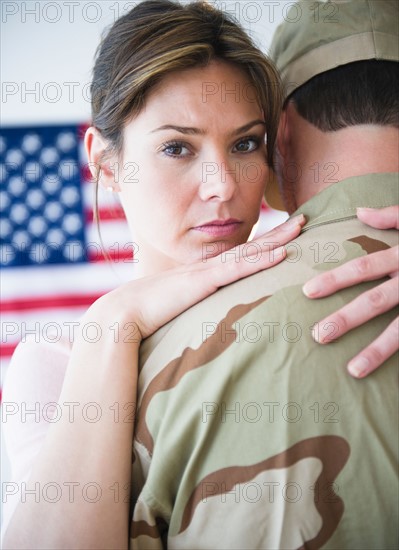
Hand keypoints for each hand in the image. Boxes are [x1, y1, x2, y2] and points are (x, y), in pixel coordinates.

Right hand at [94, 214, 305, 339]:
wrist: (126, 312)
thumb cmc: (151, 312)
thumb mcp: (181, 307)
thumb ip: (198, 306)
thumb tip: (212, 315)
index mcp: (207, 272)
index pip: (243, 254)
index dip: (267, 243)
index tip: (287, 234)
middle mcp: (211, 266)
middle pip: (252, 246)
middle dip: (280, 232)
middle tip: (305, 219)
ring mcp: (208, 271)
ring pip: (250, 251)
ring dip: (277, 239)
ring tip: (301, 227)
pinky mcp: (204, 282)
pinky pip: (239, 268)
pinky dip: (261, 259)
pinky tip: (282, 253)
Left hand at [303, 206, 398, 377]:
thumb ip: (392, 216)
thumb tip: (360, 212)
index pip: (363, 268)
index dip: (335, 280)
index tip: (308, 292)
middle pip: (376, 302)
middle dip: (346, 319)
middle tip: (318, 336)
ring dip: (377, 351)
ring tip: (353, 371)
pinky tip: (392, 379)